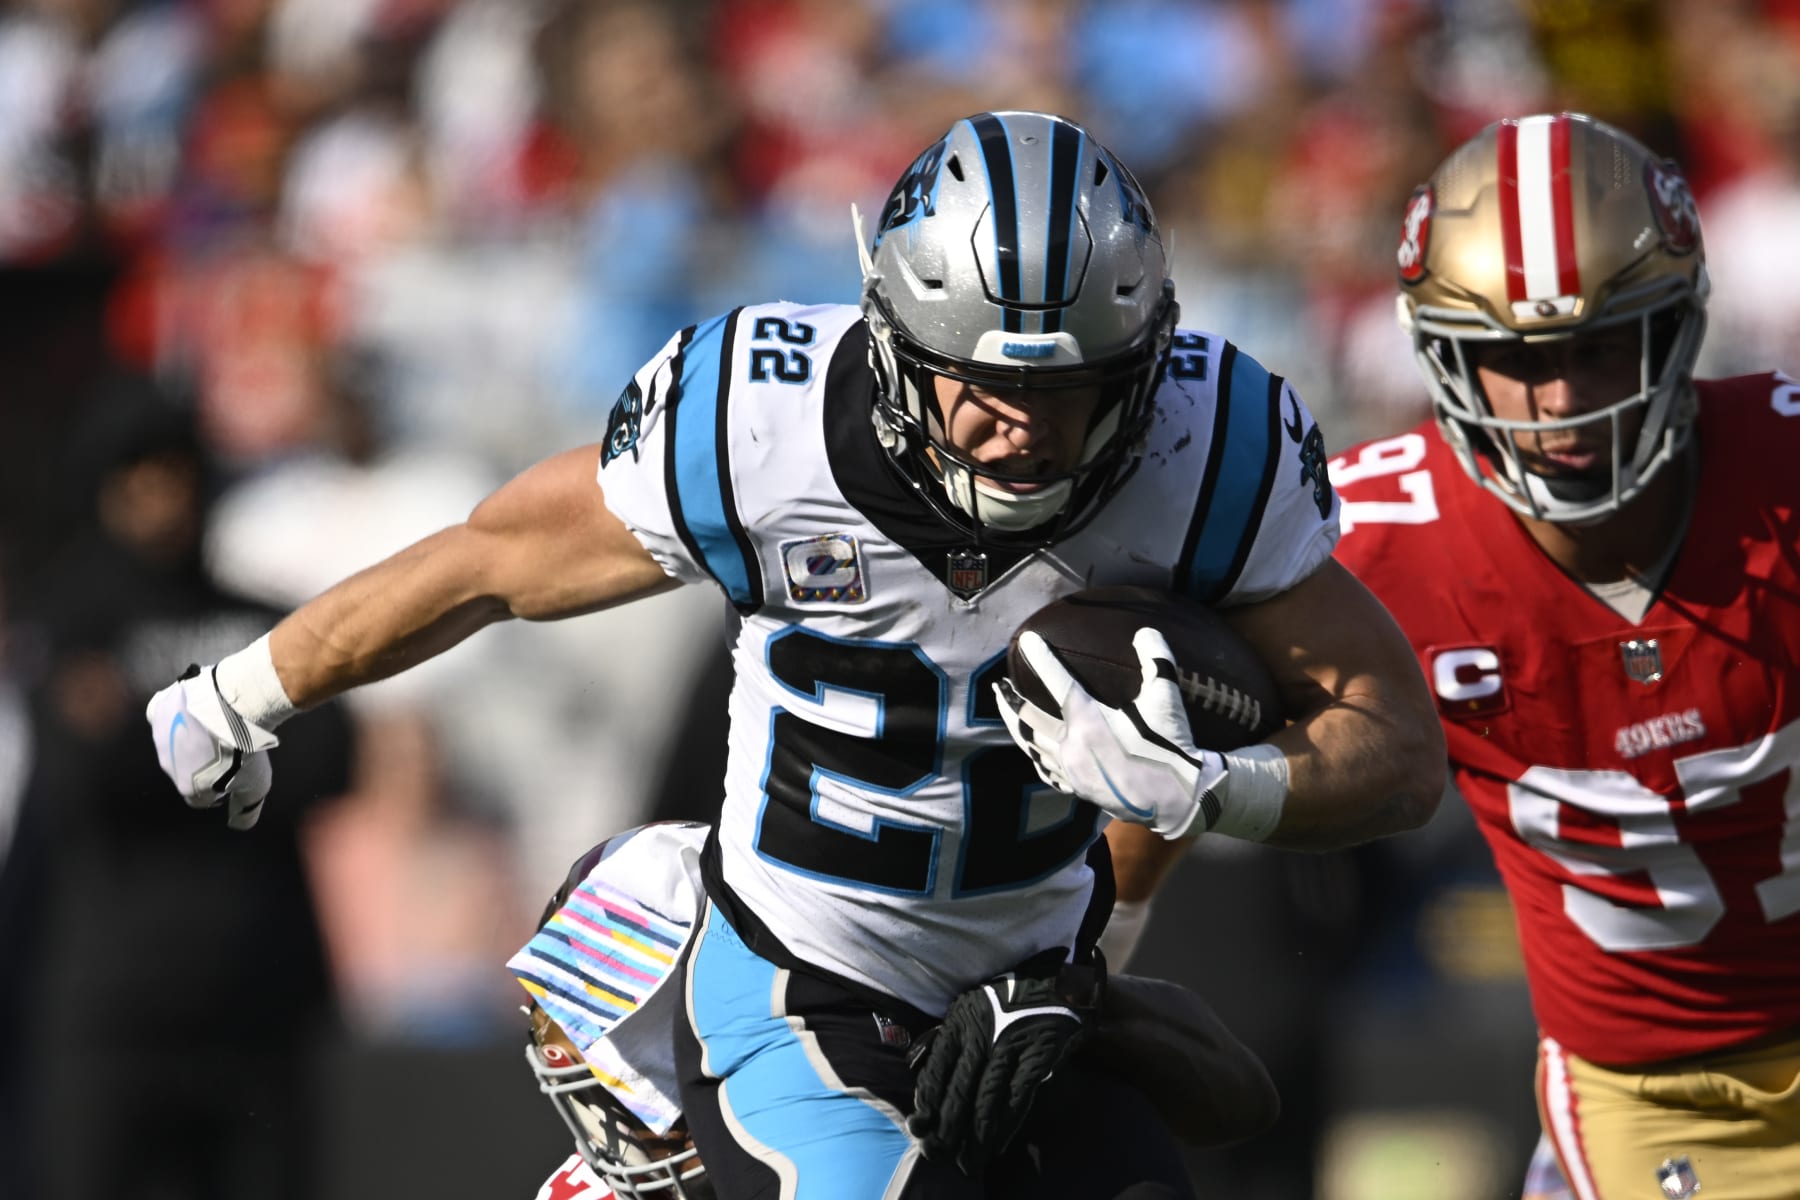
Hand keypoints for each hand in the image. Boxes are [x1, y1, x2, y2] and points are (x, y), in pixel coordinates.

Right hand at [146, 665, 280, 830]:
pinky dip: (175, 714)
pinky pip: (163, 716)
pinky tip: (191, 709)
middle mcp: (168, 766)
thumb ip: (246, 809)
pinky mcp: (159, 711)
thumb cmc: (244, 749)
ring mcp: (160, 738)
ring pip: (173, 743)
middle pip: (186, 770)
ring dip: (190, 739)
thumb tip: (240, 825)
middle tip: (227, 749)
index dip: (218, 790)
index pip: (201, 798)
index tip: (232, 778)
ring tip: (216, 727)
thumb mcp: (257, 786)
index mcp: (189, 788)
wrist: (231, 707)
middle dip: (203, 764)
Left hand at [907, 960, 1100, 1174]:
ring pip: (987, 1099)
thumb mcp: (971, 1008)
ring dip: (976, 1136)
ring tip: (969, 1161)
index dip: (928, 1101)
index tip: (920, 1126)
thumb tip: (928, 1078)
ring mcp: (1011, 1045)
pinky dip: (1006, 1124)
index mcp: (960, 1022)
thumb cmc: (1007, 1000)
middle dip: (947, 1128)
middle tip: (938, 1155)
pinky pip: (1018, 1096)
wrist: (1056, 983)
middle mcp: (981, 1034)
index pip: (937, 1067)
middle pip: (959, 1089)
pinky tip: (997, 1143)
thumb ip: (952, 1039)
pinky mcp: (1038, 1055)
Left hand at [995, 628, 1224, 837]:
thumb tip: (1145, 631)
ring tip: (1006, 710)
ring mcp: (1071, 770)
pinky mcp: (1076, 788)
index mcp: (1090, 721)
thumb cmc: (1170, 748)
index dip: (1041, 659)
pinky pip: (1044, 767)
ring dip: (1016, 725)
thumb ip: (1157, 661)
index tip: (1026, 640)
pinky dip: (1033, 752)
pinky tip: (1030, 748)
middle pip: (1029, 718)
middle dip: (1010, 700)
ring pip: (1031, 744)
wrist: (1177, 800)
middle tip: (999, 685)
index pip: (1058, 683)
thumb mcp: (1167, 701)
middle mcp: (1072, 746)